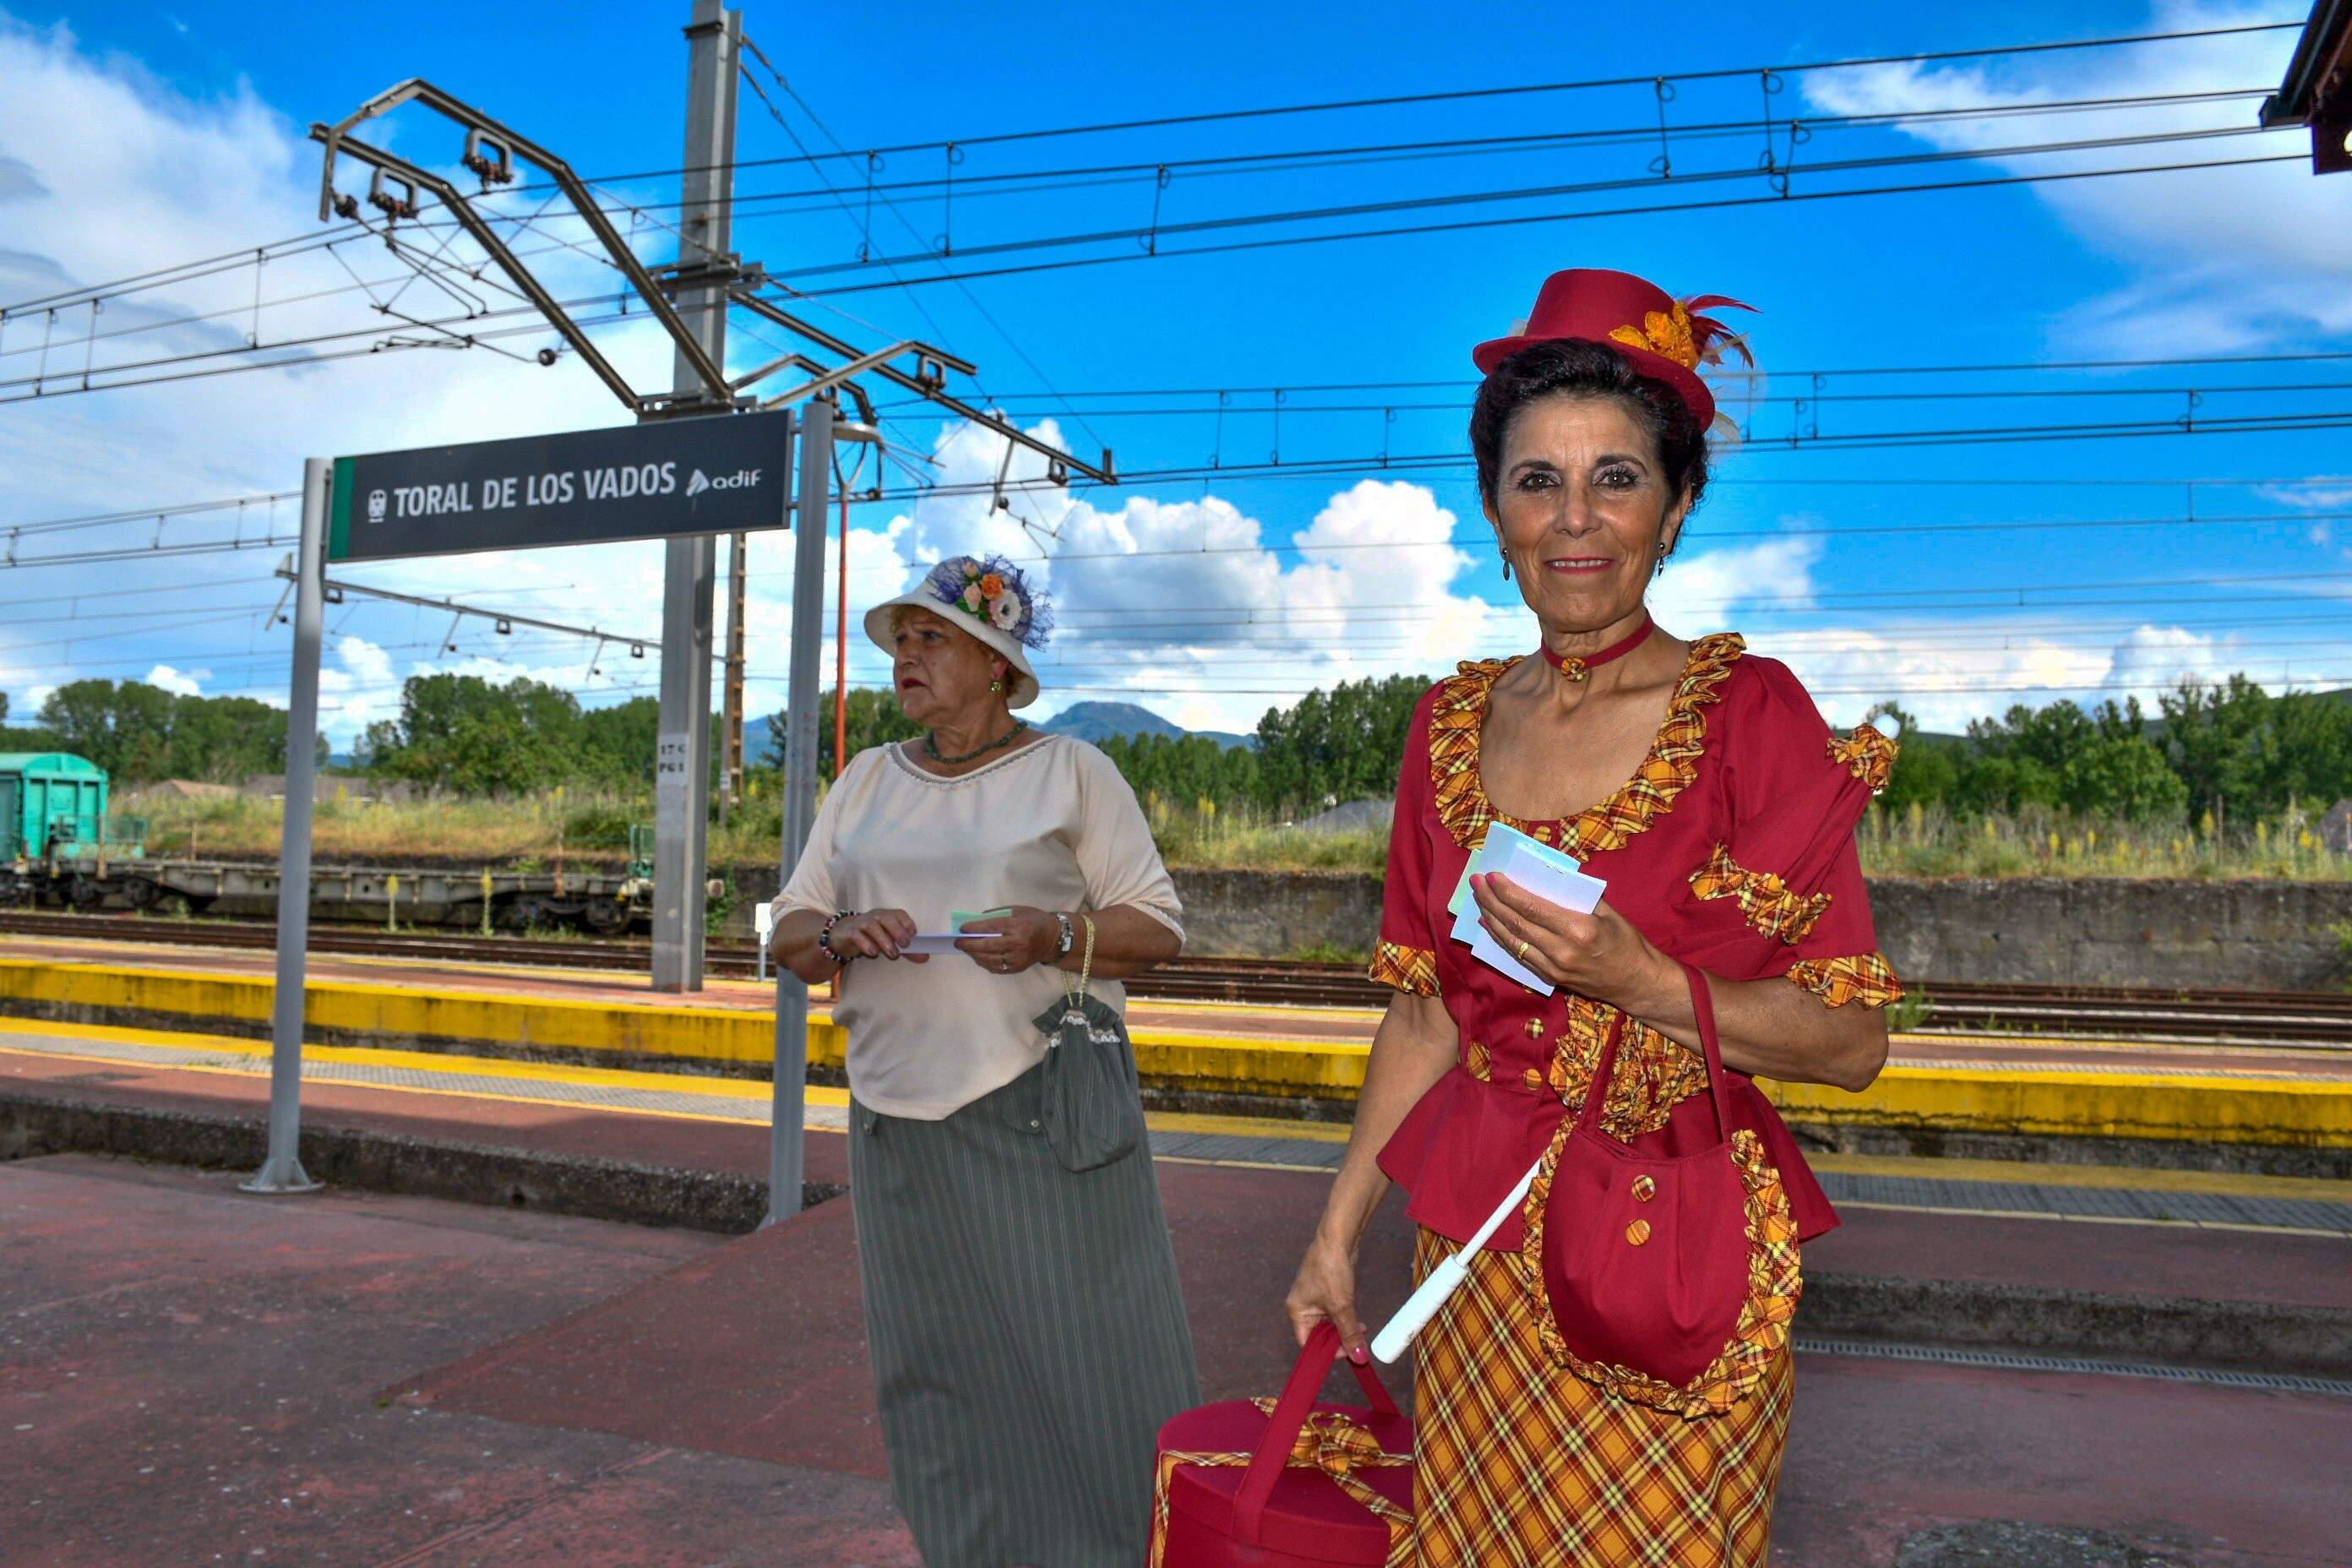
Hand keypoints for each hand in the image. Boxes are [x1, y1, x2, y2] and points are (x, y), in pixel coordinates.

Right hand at [829, 908, 927, 962]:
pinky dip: (866, 944)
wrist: (840, 936)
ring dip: (884, 939)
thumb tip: (925, 958)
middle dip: (897, 930)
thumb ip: (906, 950)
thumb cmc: (869, 938)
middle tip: (905, 944)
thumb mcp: (888, 943)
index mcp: (886, 916)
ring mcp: (860, 923)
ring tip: (892, 953)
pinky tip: (873, 953)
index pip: (898, 914)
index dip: (907, 922)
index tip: (914, 934)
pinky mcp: (849, 933)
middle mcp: (874, 917)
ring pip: (872, 926)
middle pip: (886, 918)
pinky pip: (857, 935)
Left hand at [954, 905, 1059, 976]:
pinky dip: (984, 962)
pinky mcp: (1017, 968)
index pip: (991, 928)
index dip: (974, 929)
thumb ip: (997, 915)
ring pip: (989, 959)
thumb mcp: (1017, 910)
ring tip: (966, 949)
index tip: (962, 929)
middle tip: (958, 942)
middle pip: (987, 946)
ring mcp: (1017, 959)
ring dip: (974, 955)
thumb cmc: (1034, 920)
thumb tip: (976, 921)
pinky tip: (978, 956)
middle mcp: (1017, 944)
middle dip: (969, 944)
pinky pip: (995, 968)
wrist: (1053, 939)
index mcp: (1018, 926)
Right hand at [1284, 1237, 1369, 1362]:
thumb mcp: (1341, 1306)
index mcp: (1297, 1311)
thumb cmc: (1331, 1271)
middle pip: (1318, 1334)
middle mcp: (1302, 1306)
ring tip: (1361, 1332)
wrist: (1337, 1240)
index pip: (1307, 1342)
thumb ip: (1349, 1333)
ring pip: (1329, 1324)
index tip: (1347, 1354)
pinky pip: (1334, 1313)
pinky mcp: (1326, 1291)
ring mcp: (1314, 1298)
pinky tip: (1358, 1322)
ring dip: (1344, 1330)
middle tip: (1357, 1346)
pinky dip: (1346, 1319)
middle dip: (1338, 1341)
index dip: (1326, 1351)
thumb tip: (1359, 1358)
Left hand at [1468, 874, 1669, 1010]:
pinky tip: (1489, 925)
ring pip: (1512, 940)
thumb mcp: (1608, 912)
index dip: (1507, 891)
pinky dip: (1502, 938)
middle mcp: (1562, 950)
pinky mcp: (1550, 978)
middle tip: (1475, 882)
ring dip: (1491, 918)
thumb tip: (1546, 876)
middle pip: (1516, 922)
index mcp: (1578, 928)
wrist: (1636, 982)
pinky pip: (1519, 956)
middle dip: (1491, 900)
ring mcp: (1554, 967)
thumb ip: (1577, 896)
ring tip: (1478, 899)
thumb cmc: (1626, 941)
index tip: (1492, 875)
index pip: (1531, 907)